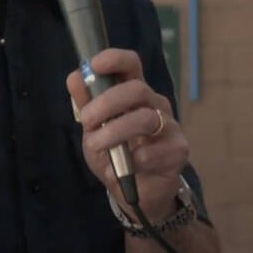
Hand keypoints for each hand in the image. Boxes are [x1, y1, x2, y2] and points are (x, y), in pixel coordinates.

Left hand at [66, 48, 188, 221]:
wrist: (136, 193)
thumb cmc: (116, 154)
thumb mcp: (94, 130)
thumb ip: (85, 104)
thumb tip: (74, 77)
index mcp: (134, 94)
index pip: (131, 64)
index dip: (115, 59)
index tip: (94, 65)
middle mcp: (155, 104)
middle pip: (137, 89)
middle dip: (107, 102)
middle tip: (86, 120)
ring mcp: (170, 126)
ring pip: (144, 119)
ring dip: (114, 133)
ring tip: (96, 146)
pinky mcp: (178, 151)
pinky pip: (151, 152)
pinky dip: (129, 162)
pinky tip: (121, 171)